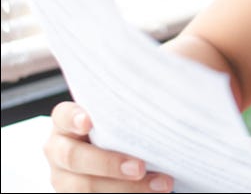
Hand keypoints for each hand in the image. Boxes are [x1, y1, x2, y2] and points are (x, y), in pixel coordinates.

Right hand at [44, 101, 173, 191]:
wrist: (124, 147)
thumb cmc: (127, 120)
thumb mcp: (124, 109)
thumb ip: (134, 102)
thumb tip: (173, 85)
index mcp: (65, 121)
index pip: (63, 116)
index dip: (74, 119)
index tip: (90, 121)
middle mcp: (58, 149)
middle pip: (75, 158)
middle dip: (109, 164)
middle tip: (140, 166)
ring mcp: (64, 177)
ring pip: (86, 187)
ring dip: (126, 189)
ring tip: (163, 184)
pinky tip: (153, 192)